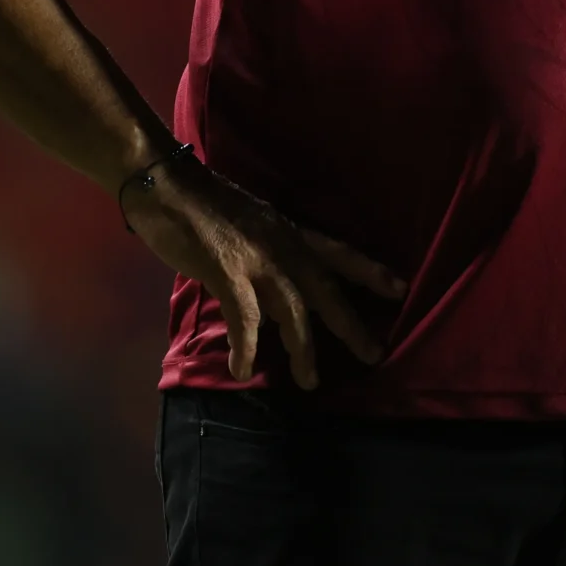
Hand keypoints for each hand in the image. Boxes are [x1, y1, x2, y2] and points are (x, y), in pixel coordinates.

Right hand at [123, 154, 407, 389]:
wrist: (165, 184)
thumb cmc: (202, 203)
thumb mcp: (250, 225)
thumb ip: (267, 257)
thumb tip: (274, 300)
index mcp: (288, 231)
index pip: (339, 251)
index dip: (369, 271)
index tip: (400, 289)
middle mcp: (282, 245)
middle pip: (326, 289)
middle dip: (350, 324)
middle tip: (374, 354)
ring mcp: (257, 259)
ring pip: (293, 311)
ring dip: (304, 349)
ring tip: (310, 380)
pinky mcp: (227, 272)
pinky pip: (244, 319)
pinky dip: (246, 347)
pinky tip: (243, 369)